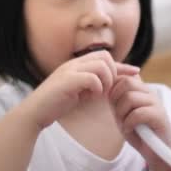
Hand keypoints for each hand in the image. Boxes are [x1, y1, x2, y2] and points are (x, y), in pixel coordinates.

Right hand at [24, 51, 139, 127]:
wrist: (35, 112)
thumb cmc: (56, 104)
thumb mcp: (78, 92)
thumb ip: (91, 86)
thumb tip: (107, 86)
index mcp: (77, 65)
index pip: (105, 58)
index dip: (122, 66)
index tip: (135, 72)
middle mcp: (73, 64)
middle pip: (105, 57)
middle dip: (113, 73)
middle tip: (107, 90)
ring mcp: (69, 70)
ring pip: (101, 65)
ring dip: (106, 81)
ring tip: (99, 94)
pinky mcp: (67, 81)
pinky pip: (92, 77)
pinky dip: (96, 88)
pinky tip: (90, 96)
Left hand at [109, 75, 170, 169]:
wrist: (156, 153)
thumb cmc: (138, 133)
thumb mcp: (122, 114)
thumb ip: (116, 100)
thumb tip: (106, 87)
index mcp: (141, 90)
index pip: (123, 77)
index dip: (112, 90)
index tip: (113, 106)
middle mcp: (149, 93)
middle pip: (126, 82)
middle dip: (116, 99)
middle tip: (117, 115)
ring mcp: (156, 103)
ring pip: (130, 97)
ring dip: (121, 113)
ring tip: (124, 124)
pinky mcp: (160, 116)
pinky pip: (138, 113)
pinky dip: (128, 123)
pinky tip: (129, 130)